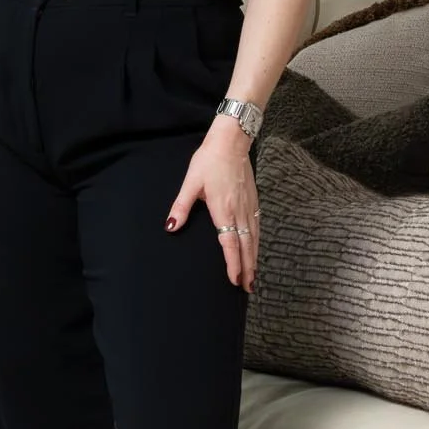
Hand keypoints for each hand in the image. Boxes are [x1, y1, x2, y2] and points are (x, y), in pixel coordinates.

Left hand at [165, 115, 259, 289]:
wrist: (232, 141)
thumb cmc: (209, 160)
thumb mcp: (191, 182)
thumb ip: (181, 206)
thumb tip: (170, 226)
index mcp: (224, 209)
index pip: (230, 243)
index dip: (233, 263)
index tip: (234, 280)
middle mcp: (240, 212)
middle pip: (246, 246)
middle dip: (247, 268)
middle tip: (247, 288)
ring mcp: (249, 206)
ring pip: (254, 238)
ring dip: (254, 258)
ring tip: (253, 276)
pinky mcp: (253, 200)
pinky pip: (257, 228)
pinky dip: (257, 243)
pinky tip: (256, 249)